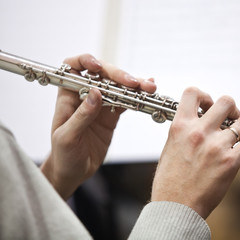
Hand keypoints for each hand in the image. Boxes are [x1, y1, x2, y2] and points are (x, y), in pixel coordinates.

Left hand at [41, 54, 155, 198]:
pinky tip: (147, 92)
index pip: (73, 67)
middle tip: (134, 83)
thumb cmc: (63, 155)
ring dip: (134, 85)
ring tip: (149, 88)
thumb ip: (81, 115)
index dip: (85, 61)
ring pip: (118, 87)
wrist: (73, 172)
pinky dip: (137, 96)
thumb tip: (96, 93)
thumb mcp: (68, 137)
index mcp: (67, 96)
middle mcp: (84, 95)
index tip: (98, 67)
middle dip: (119, 75)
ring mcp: (100, 104)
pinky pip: (126, 101)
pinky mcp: (112, 114)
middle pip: (102, 75)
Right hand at [151, 87, 239, 218]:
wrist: (176, 206)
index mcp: (180, 127)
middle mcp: (199, 132)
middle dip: (232, 106)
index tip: (208, 105)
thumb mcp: (170, 149)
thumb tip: (195, 125)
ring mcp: (216, 146)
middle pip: (225, 102)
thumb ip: (184, 133)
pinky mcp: (231, 161)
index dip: (204, 95)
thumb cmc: (170, 181)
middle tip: (233, 115)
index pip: (193, 93)